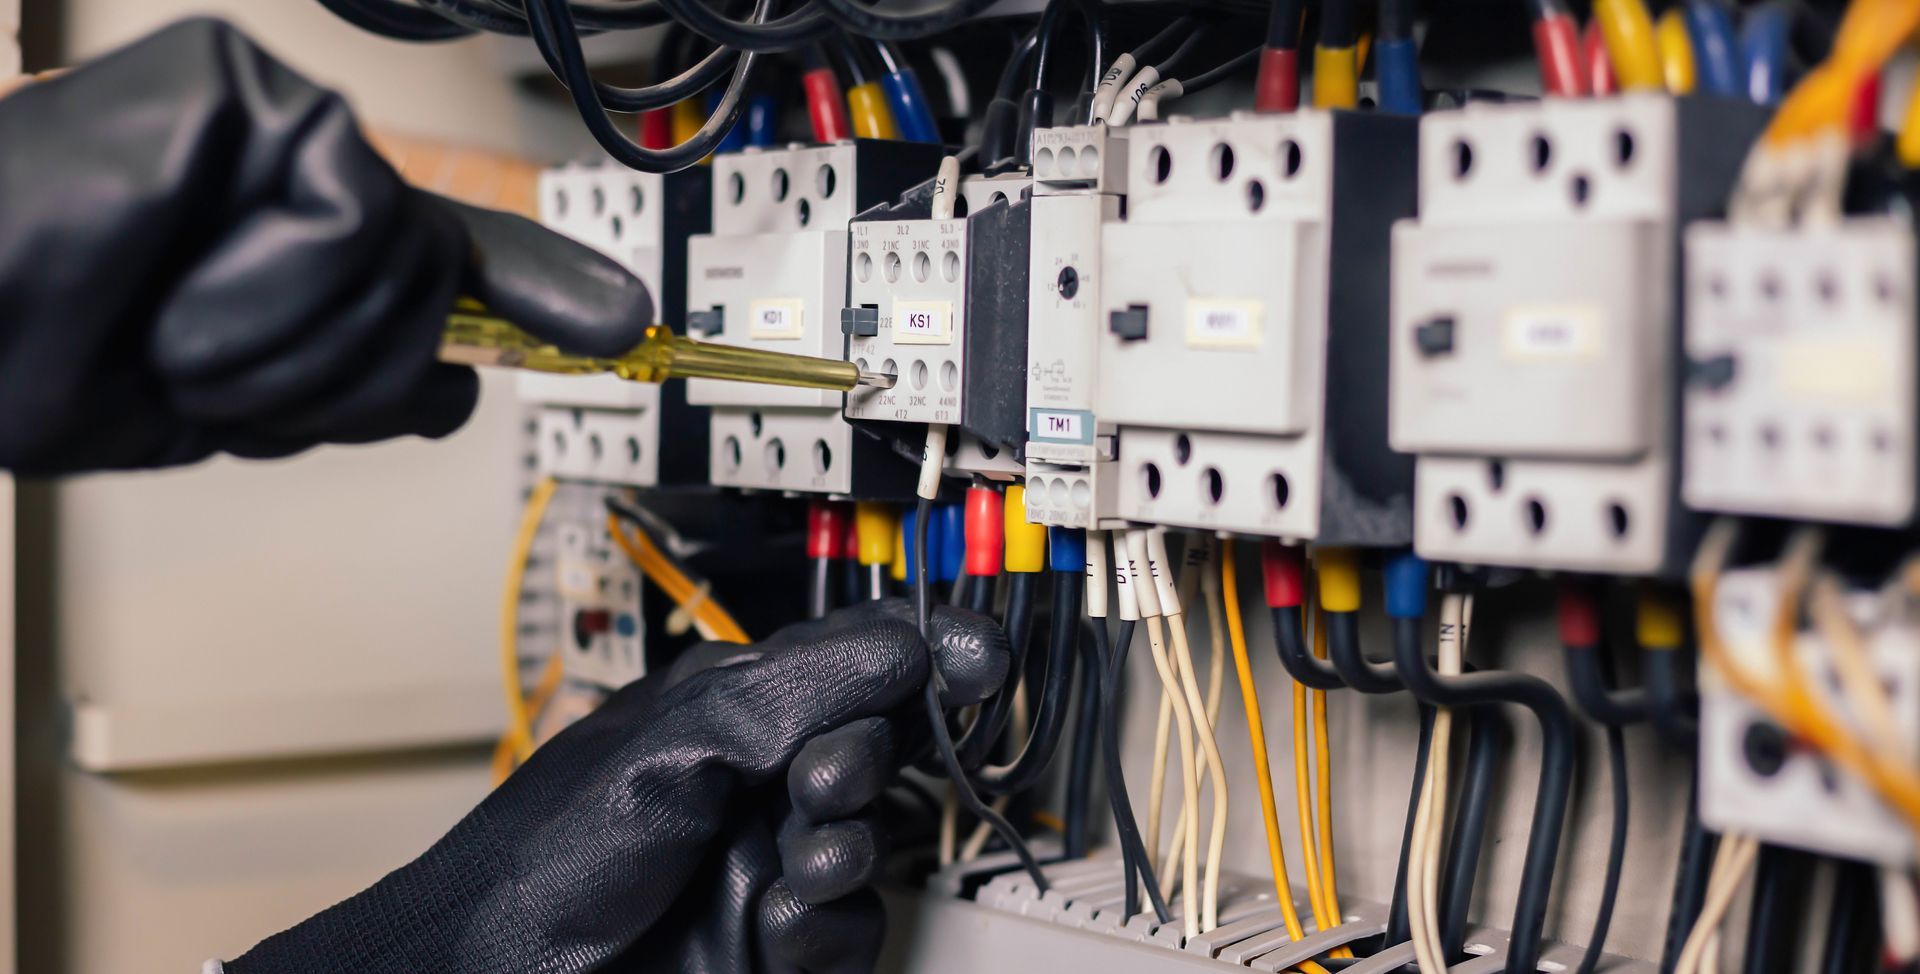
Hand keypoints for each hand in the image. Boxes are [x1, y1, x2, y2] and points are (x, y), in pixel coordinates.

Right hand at [0, 18, 651, 474]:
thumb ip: (368, 373)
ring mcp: (281, 118)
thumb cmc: (58, 357)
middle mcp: (302, 165)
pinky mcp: (248, 85)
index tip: (625, 322)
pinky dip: (271, 292)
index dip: (534, 291)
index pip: (446, 258)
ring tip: (175, 332)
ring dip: (289, 352)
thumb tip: (470, 381)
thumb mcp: (246, 392)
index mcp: (298, 233)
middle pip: (432, 294)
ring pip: (402, 268)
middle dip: (335, 377)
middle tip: (207, 369)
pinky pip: (351, 220)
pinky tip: (179, 283)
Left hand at [224, 601, 1007, 973]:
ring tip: (796, 859)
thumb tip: (900, 646)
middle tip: (818, 782)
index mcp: (722, 707)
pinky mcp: (773, 940)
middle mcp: (750, 777)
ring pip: (870, 839)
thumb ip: (794, 691)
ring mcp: (763, 860)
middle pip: (873, 746)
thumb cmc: (542, 863)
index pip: (849, 657)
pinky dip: (825, 923)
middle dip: (861, 761)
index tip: (981, 659)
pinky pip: (853, 925)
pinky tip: (774, 920)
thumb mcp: (671, 747)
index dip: (923, 653)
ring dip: (842, 847)